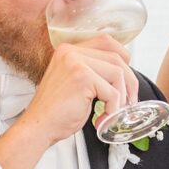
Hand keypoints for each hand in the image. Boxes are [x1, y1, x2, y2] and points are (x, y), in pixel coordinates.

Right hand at [18, 34, 139, 145]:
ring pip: (118, 74)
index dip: (122, 57)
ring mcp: (76, 63)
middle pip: (116, 58)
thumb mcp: (75, 84)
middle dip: (129, 81)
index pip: (106, 42)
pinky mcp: (82, 78)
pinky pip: (112, 92)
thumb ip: (93, 72)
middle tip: (128, 101)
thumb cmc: (56, 112)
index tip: (126, 78)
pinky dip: (113, 109)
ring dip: (121, 97)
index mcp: (69, 51)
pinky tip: (101, 119)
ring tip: (111, 113)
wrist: (38, 127)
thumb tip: (122, 73)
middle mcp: (71, 52)